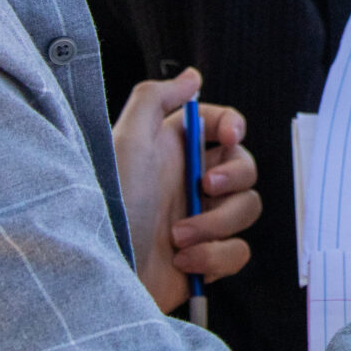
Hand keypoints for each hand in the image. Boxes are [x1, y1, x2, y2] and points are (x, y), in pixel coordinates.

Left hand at [112, 68, 261, 313]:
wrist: (103, 274)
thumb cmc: (110, 206)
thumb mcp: (126, 141)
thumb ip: (155, 97)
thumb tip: (192, 77)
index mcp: (174, 151)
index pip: (222, 125)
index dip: (233, 125)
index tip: (230, 136)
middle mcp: (190, 183)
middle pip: (244, 166)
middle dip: (231, 179)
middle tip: (202, 190)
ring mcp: (201, 221)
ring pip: (246, 209)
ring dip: (216, 225)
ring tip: (178, 237)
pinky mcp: (206, 258)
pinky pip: (238, 251)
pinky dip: (215, 256)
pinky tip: (183, 261)